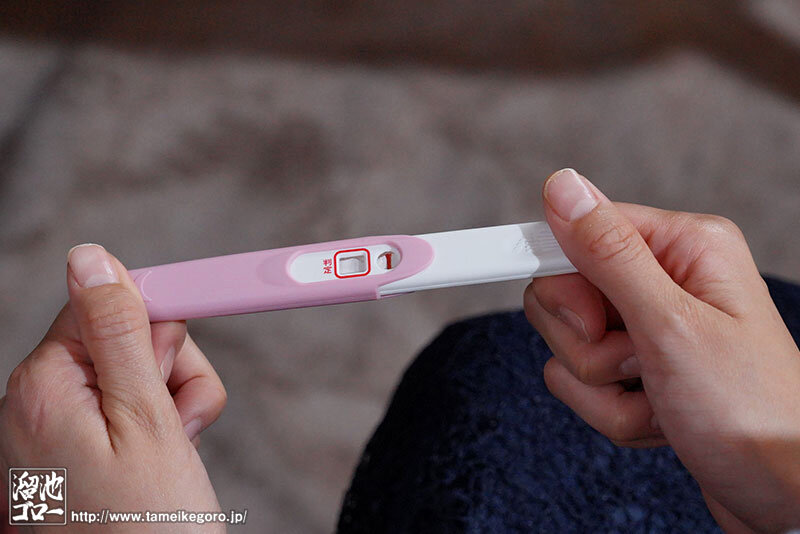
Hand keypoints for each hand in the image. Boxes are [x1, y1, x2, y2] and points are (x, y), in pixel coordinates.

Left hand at [0, 244, 226, 532]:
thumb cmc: (146, 529)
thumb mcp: (145, 420)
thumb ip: (119, 332)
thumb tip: (91, 258)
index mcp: (43, 384)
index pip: (105, 301)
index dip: (159, 315)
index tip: (197, 330)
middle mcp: (38, 401)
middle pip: (126, 336)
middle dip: (170, 369)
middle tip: (176, 420)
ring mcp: (59, 429)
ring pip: (139, 372)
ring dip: (174, 401)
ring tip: (175, 449)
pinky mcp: (80, 450)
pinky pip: (131, 408)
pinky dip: (163, 426)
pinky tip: (166, 460)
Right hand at [524, 169, 799, 532]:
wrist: (785, 499)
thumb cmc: (753, 412)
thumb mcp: (672, 325)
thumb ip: (608, 253)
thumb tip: (563, 187)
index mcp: (680, 248)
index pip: (579, 233)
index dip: (552, 271)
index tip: (489, 270)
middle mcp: (662, 281)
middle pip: (563, 295)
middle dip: (589, 346)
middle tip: (637, 362)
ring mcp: (649, 329)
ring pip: (569, 347)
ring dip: (604, 388)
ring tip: (658, 399)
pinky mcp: (640, 371)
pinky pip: (585, 385)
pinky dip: (613, 413)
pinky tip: (660, 420)